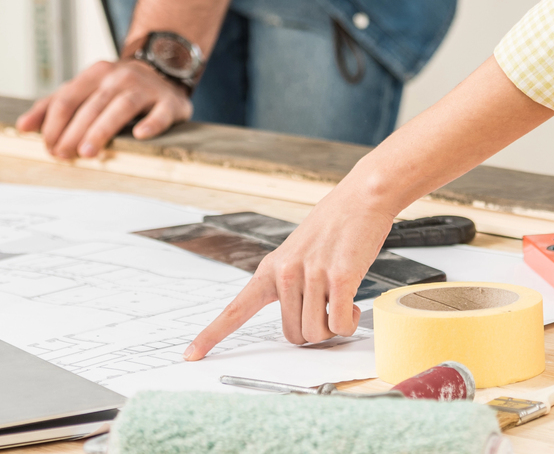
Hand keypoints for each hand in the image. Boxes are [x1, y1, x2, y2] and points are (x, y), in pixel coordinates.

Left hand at [17, 59, 191, 157]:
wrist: (162, 71)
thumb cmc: (115, 88)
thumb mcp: (83, 90)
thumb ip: (52, 106)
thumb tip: (22, 127)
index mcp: (95, 74)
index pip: (68, 98)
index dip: (55, 124)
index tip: (48, 146)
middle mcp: (119, 77)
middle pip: (92, 105)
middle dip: (74, 131)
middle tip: (63, 155)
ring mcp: (145, 88)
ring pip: (120, 107)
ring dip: (102, 129)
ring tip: (87, 152)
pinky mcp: (168, 102)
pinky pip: (159, 113)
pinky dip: (150, 124)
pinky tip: (139, 135)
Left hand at [184, 185, 396, 356]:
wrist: (361, 198)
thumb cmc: (333, 226)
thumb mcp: (297, 252)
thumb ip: (290, 284)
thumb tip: (300, 325)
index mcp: (270, 269)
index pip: (235, 309)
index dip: (212, 334)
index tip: (191, 354)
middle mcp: (286, 273)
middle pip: (292, 335)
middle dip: (313, 332)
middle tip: (327, 309)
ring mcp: (312, 276)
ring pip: (317, 334)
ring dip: (333, 327)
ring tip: (341, 300)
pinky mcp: (340, 278)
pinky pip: (339, 324)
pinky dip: (349, 323)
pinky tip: (353, 305)